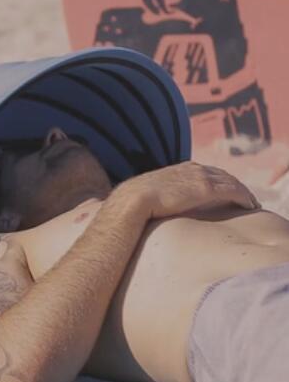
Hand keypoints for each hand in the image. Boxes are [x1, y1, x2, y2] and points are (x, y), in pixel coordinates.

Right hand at [117, 162, 259, 218]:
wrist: (131, 202)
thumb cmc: (132, 205)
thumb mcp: (146, 196)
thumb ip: (156, 198)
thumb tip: (152, 211)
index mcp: (178, 170)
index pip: (204, 172)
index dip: (217, 180)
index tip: (224, 192)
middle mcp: (191, 169)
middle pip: (221, 174)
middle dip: (233, 184)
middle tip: (243, 198)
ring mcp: (200, 177)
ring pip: (231, 181)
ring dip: (243, 191)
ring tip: (251, 203)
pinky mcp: (207, 189)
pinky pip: (234, 190)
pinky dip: (245, 197)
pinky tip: (250, 206)